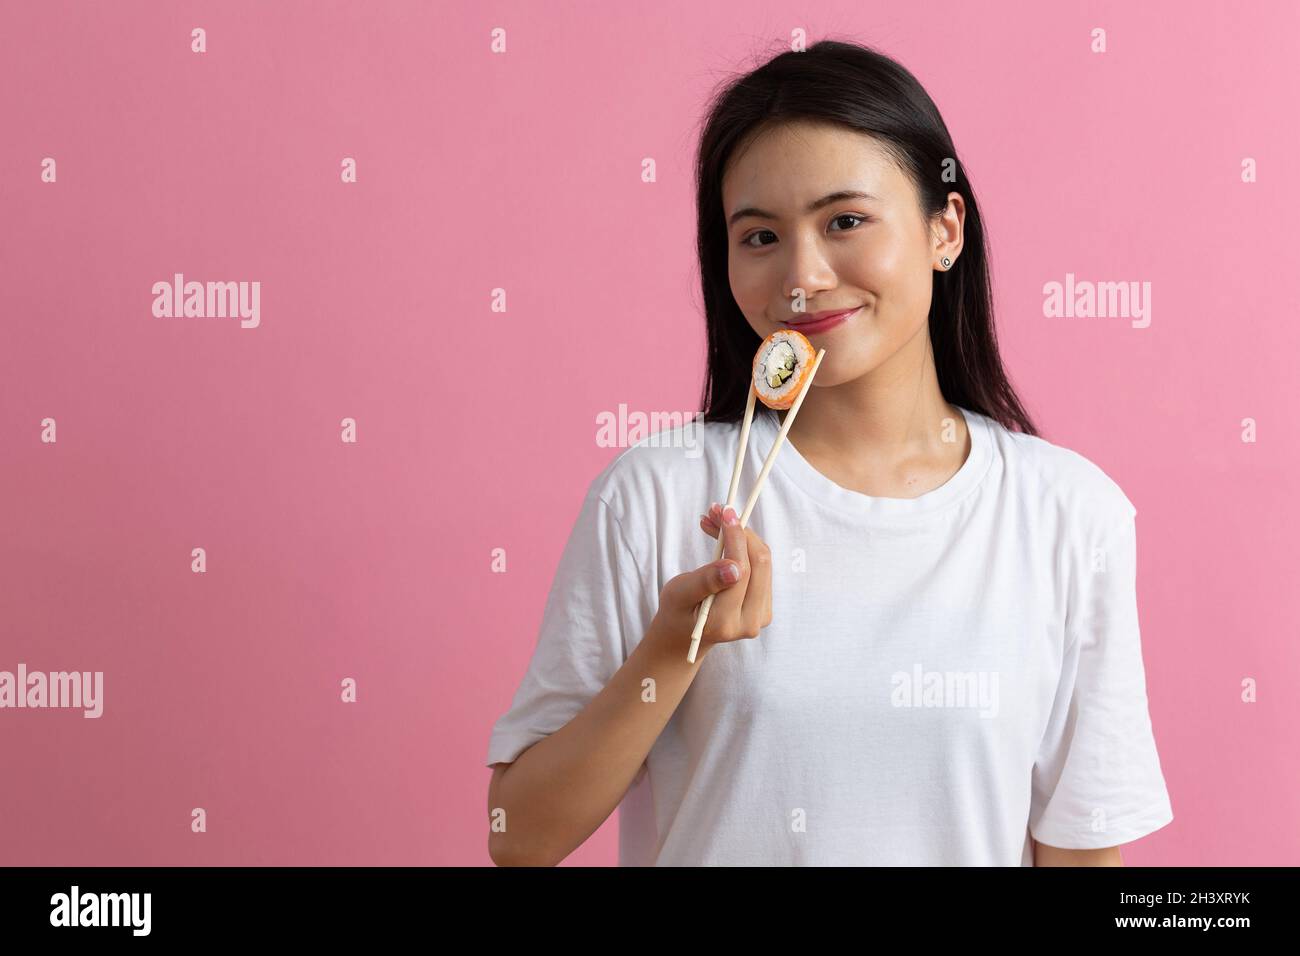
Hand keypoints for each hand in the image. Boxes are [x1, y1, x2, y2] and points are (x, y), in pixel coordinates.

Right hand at [651, 504, 773, 650]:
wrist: (685, 636)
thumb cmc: (677, 612)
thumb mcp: (679, 594)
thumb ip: (705, 581)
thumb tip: (734, 567)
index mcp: (725, 621)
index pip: (742, 570)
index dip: (736, 536)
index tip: (724, 512)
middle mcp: (749, 622)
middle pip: (759, 564)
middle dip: (741, 531)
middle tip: (718, 511)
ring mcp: (760, 616)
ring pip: (763, 563)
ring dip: (743, 536)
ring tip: (716, 521)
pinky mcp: (764, 607)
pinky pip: (762, 569)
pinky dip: (746, 548)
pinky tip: (726, 538)